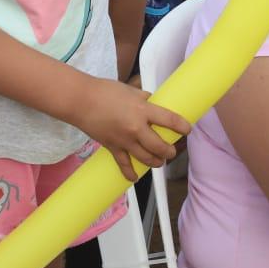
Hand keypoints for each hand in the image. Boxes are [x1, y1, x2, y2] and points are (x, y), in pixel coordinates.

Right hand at [69, 76, 191, 181]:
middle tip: (172, 151)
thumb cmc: (105, 91)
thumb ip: (143, 98)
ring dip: (156, 162)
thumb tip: (152, 101)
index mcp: (143, 110)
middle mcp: (136, 128)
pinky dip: (130, 173)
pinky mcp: (112, 148)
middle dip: (169, 151)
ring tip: (160, 161)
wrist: (81, 101)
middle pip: (160, 146)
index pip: (169, 120)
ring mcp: (124, 141)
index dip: (182, 126)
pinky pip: (124, 165)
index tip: (187, 130)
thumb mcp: (129, 90)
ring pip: (146, 159)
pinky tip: (135, 177)